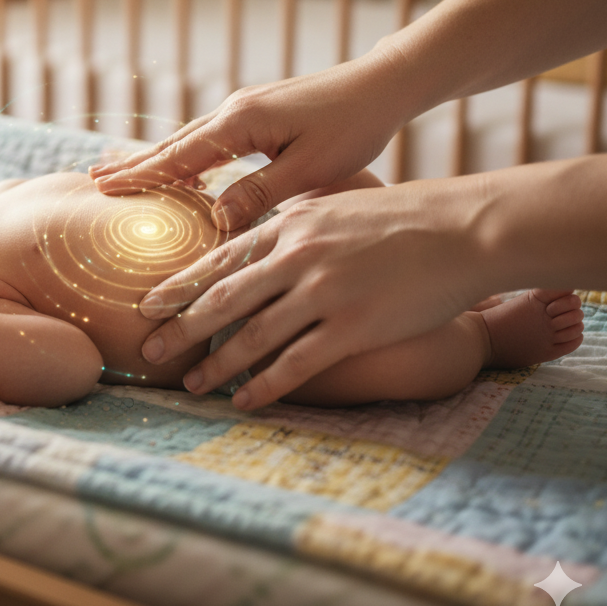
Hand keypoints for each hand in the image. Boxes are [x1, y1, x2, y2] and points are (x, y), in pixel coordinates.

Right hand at [91, 51, 407, 230]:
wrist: (382, 85)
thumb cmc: (353, 128)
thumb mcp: (310, 169)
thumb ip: (261, 193)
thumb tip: (216, 219)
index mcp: (240, 123)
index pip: (179, 156)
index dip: (141, 175)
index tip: (102, 188)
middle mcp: (233, 110)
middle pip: (173, 144)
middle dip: (134, 164)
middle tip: (92, 179)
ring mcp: (244, 108)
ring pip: (188, 139)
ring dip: (154, 157)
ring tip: (121, 171)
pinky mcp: (257, 112)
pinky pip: (208, 137)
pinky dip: (184, 153)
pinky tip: (180, 167)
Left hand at [137, 178, 495, 409]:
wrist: (459, 230)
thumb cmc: (397, 216)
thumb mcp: (333, 204)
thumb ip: (290, 223)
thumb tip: (251, 238)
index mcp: (289, 224)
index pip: (220, 260)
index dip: (179, 286)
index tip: (147, 305)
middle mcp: (296, 257)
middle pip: (223, 299)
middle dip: (180, 328)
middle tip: (147, 351)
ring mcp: (323, 293)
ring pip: (253, 335)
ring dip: (217, 365)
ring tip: (190, 384)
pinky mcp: (352, 327)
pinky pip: (297, 363)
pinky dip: (265, 386)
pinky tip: (243, 401)